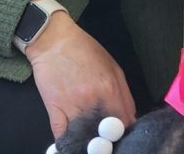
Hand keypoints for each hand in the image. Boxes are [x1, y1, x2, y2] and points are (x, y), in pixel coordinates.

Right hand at [25, 7, 135, 137]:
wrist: (54, 41)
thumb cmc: (85, 50)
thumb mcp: (112, 67)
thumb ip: (123, 94)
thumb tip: (129, 118)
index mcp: (110, 88)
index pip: (124, 121)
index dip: (125, 131)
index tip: (123, 135)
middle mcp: (93, 100)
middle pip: (106, 132)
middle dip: (109, 138)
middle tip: (108, 140)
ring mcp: (73, 106)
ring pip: (85, 136)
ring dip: (89, 141)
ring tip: (91, 142)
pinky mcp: (54, 110)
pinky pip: (62, 135)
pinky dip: (67, 142)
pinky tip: (72, 143)